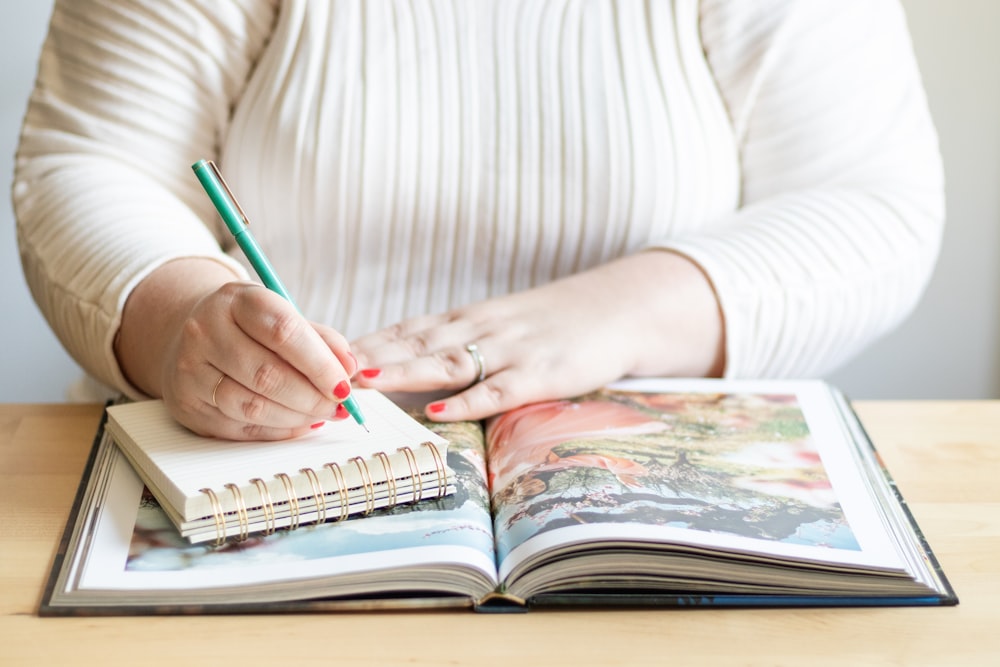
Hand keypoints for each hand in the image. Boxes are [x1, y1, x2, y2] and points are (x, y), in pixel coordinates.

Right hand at [116, 259, 356, 439]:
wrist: (193, 335)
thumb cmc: (249, 327)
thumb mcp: (283, 315)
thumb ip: (320, 339)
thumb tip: (349, 369)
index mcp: (236, 300)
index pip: (283, 331)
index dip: (320, 363)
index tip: (344, 383)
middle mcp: (205, 332)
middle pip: (267, 374)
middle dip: (312, 397)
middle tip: (338, 406)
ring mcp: (191, 371)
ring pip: (252, 406)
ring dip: (296, 417)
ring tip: (320, 414)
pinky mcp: (188, 406)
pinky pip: (240, 427)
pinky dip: (277, 430)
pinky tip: (296, 423)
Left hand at [351, 251, 724, 420]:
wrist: (613, 309)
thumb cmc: (546, 323)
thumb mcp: (492, 325)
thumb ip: (449, 342)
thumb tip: (395, 364)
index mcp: (463, 320)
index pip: (402, 330)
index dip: (360, 342)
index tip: (317, 352)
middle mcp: (477, 330)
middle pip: (412, 343)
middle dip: (365, 356)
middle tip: (320, 368)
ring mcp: (508, 351)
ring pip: (446, 362)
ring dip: (401, 372)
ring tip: (362, 381)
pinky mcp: (540, 373)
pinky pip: (497, 390)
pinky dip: (467, 401)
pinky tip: (438, 411)